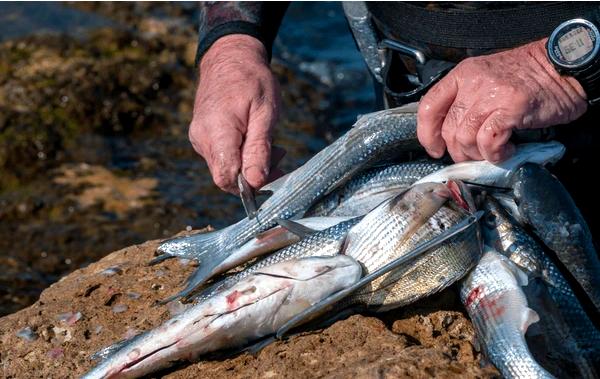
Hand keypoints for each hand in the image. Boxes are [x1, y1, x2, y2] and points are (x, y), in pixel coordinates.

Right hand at [189, 34, 282, 192]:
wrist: (230, 57)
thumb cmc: (252, 80)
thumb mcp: (265, 113)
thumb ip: (259, 149)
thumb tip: (256, 182)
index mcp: (217, 132)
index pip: (227, 177)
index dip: (250, 185)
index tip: (273, 172)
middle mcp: (202, 139)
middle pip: (226, 177)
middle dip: (254, 175)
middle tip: (279, 155)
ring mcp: (199, 138)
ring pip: (224, 169)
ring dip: (249, 165)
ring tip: (271, 146)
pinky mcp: (202, 137)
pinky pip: (222, 157)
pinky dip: (240, 156)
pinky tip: (254, 140)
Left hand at [417, 38, 587, 162]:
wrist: (564, 66)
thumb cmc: (527, 76)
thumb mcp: (486, 78)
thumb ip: (465, 101)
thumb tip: (449, 135)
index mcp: (463, 74)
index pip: (428, 106)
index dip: (427, 134)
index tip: (434, 149)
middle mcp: (473, 82)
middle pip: (448, 129)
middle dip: (458, 151)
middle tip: (473, 155)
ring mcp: (491, 95)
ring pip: (465, 138)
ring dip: (477, 154)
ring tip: (492, 152)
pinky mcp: (510, 108)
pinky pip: (488, 141)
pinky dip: (494, 154)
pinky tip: (505, 151)